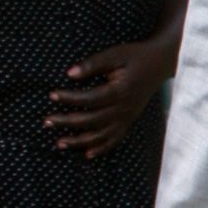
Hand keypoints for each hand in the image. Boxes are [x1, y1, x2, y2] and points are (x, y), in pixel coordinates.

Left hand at [46, 40, 171, 156]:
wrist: (160, 63)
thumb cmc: (135, 56)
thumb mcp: (116, 54)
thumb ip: (94, 64)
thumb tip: (70, 73)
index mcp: (120, 91)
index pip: (90, 99)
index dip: (70, 98)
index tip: (52, 95)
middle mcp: (124, 108)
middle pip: (91, 121)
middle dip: (67, 122)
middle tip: (47, 121)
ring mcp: (127, 117)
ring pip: (101, 135)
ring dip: (79, 141)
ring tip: (59, 143)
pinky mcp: (129, 121)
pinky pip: (115, 139)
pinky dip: (101, 148)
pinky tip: (87, 154)